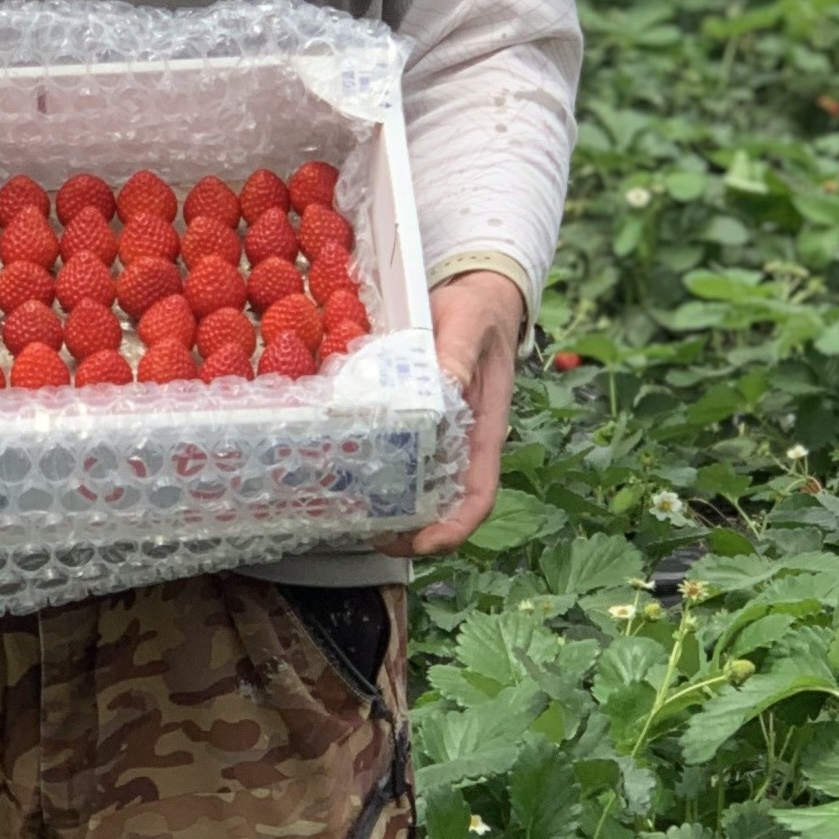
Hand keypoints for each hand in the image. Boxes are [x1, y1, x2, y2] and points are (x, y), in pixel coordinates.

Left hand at [373, 268, 525, 557]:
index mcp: (485, 431)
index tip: (422, 543)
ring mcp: (442, 436)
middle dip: (412, 532)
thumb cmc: (479, 313)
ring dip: (393, 511)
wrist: (477, 295)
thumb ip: (457, 356)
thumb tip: (443, 388)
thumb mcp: (469, 326)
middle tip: (371, 533)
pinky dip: (380, 474)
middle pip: (446, 506)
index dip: (453, 529)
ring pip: (422, 490)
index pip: (478, 496)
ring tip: (356, 513)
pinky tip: (353, 473)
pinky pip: (402, 456)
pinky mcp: (419, 421)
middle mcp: (464, 443)